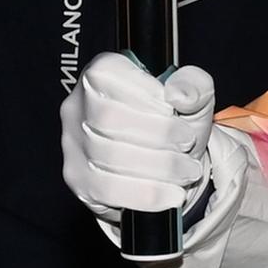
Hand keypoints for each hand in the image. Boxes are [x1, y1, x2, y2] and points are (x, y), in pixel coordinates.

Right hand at [62, 52, 239, 258]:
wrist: (170, 164)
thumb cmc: (175, 122)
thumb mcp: (193, 97)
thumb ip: (194, 86)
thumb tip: (179, 94)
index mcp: (101, 74)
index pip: (107, 74)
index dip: (143, 93)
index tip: (174, 109)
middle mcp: (78, 106)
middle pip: (107, 119)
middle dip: (156, 134)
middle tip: (187, 143)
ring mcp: (73, 145)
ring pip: (107, 156)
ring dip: (157, 166)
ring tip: (187, 170)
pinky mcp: (78, 179)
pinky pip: (107, 190)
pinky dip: (145, 194)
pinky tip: (171, 194)